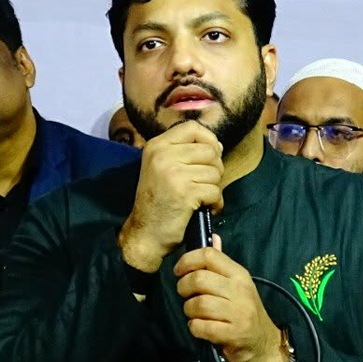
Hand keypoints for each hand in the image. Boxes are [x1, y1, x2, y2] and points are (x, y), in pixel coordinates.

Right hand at [119, 121, 223, 272]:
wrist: (145, 234)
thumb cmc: (158, 202)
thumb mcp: (162, 168)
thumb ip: (184, 153)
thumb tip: (218, 146)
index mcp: (156, 146)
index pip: (193, 128)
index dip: (209, 139)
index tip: (211, 156)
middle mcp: (163, 155)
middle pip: (210, 151)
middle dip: (215, 169)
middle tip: (205, 185)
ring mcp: (173, 173)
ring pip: (215, 172)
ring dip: (214, 188)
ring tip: (201, 198)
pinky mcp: (184, 192)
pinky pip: (215, 191)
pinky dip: (215, 203)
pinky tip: (203, 208)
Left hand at [174, 235, 287, 361]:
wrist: (265, 345)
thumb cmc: (245, 312)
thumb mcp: (237, 285)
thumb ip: (222, 264)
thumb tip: (214, 237)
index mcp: (239, 274)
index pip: (209, 255)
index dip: (188, 261)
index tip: (179, 272)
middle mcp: (240, 290)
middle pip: (199, 278)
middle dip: (184, 287)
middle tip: (185, 295)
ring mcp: (238, 313)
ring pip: (199, 303)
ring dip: (189, 310)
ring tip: (193, 314)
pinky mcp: (234, 334)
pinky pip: (202, 327)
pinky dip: (194, 328)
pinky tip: (199, 328)